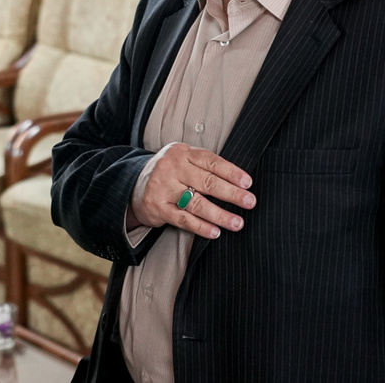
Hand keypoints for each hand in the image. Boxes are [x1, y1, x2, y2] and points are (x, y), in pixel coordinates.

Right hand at [128, 142, 254, 238]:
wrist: (134, 187)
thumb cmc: (169, 174)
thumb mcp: (183, 160)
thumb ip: (204, 166)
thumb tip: (238, 182)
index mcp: (181, 152)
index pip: (211, 161)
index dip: (231, 172)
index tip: (247, 183)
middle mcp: (171, 167)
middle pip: (207, 182)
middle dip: (231, 193)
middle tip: (249, 202)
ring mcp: (163, 187)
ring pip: (197, 203)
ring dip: (220, 214)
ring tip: (237, 222)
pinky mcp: (158, 207)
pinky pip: (183, 219)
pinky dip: (201, 227)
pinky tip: (215, 232)